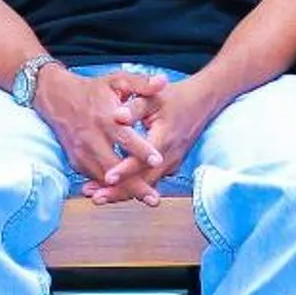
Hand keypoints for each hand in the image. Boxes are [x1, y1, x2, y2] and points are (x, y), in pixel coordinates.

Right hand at [34, 67, 162, 191]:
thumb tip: (164, 82)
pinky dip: (110, 189)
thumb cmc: (92, 90)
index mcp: (104, 117)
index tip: (158, 160)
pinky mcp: (77, 161)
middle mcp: (92, 138)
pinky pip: (95, 178)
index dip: (140, 149)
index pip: (124, 136)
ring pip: (103, 177)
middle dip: (134, 183)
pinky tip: (128, 195)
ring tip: (146, 199)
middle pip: (114, 166)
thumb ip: (141, 83)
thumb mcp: (116, 80)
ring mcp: (82, 152)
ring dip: (124, 191)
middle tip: (154, 197)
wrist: (56, 98)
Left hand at [92, 74, 218, 205]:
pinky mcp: (168, 167)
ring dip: (122, 193)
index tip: (107, 177)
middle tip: (96, 197)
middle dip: (119, 190)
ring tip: (97, 197)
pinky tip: (110, 190)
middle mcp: (169, 157)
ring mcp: (170, 165)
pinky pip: (148, 181)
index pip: (144, 160)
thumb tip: (117, 116)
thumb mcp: (153, 97)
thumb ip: (134, 107)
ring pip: (146, 185)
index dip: (125, 170)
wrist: (199, 103)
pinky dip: (130, 187)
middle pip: (144, 181)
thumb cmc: (172, 98)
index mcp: (164, 138)